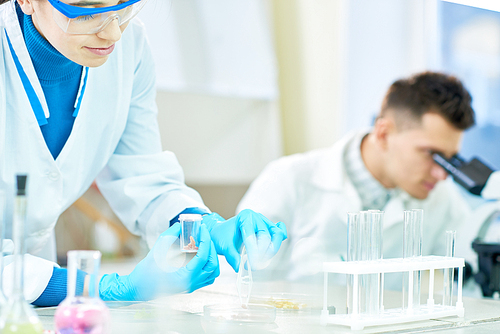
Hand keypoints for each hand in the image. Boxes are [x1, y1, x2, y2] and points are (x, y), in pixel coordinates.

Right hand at [99, 223, 218, 300]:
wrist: (138, 288)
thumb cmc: (145, 272)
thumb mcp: (157, 250)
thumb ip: (169, 236)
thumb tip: (179, 225)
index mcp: (185, 277)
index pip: (204, 256)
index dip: (206, 240)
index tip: (203, 228)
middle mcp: (191, 284)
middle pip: (212, 265)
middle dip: (211, 247)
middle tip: (204, 234)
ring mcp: (192, 287)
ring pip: (213, 273)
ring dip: (212, 257)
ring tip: (204, 244)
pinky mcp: (190, 287)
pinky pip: (207, 277)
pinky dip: (208, 265)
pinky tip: (200, 255)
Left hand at [202, 209, 286, 270]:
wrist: (221, 232)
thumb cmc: (221, 236)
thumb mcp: (223, 246)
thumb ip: (231, 256)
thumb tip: (239, 267)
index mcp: (245, 217)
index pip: (252, 235)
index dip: (253, 251)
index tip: (250, 264)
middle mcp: (257, 217)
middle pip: (268, 235)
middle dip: (263, 253)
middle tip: (254, 266)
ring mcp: (264, 222)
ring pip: (277, 235)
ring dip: (271, 251)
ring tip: (260, 262)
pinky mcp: (269, 229)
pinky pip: (279, 233)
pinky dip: (278, 242)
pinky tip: (272, 250)